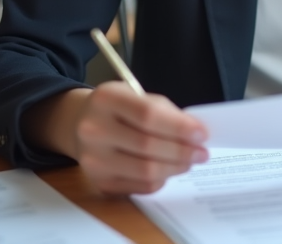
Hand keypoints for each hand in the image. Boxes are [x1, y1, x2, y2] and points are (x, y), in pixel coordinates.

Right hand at [27, 82, 208, 194]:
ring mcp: (93, 159)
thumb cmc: (118, 109)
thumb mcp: (137, 96)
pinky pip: (140, 186)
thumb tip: (196, 134)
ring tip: (190, 161)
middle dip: (182, 151)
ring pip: (145, 170)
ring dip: (175, 167)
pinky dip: (161, 179)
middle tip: (202, 152)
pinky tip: (168, 169)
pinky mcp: (99, 181)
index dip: (178, 127)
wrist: (79, 124)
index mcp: (105, 99)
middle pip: (147, 146)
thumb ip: (165, 112)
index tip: (202, 133)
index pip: (147, 115)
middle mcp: (93, 129)